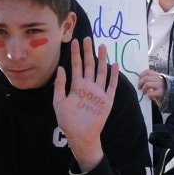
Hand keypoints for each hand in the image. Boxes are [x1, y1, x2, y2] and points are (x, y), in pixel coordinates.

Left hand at [54, 37, 118, 172]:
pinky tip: (114, 64)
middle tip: (87, 38)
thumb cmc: (68, 121)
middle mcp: (88, 86)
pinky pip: (111, 86)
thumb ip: (60, 85)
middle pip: (89, 65)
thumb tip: (60, 68)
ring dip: (102, 59)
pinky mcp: (107, 100)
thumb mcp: (59, 102)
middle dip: (88, 52)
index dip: (75, 54)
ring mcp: (98, 92)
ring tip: (102, 46)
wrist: (80, 136)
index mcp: (76, 86)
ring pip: (101, 72)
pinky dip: (113, 75)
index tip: (74, 41)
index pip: (76, 66)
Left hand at [138, 69, 164, 104]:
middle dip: (140, 83)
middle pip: (145, 78)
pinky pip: (150, 93)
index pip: (148, 71)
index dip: (141, 75)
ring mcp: (160, 86)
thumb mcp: (159, 82)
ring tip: (144, 93)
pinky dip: (148, 96)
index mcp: (158, 75)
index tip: (139, 79)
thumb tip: (141, 80)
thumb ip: (152, 80)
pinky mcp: (161, 93)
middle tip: (139, 88)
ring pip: (147, 84)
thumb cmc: (164, 90)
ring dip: (143, 89)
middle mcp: (159, 79)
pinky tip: (150, 98)